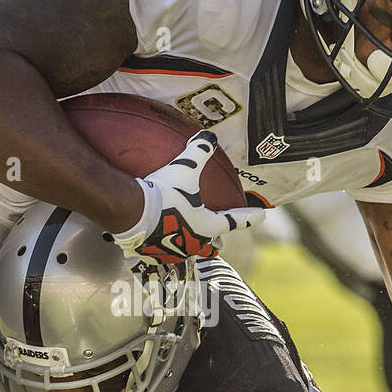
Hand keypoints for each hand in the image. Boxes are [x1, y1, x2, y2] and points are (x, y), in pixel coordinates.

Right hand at [112, 131, 263, 263]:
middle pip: (210, 245)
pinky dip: (162, 246)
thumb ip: (199, 152)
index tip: (261, 215)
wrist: (130, 212)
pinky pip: (161, 252)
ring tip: (186, 239)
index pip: (234, 221)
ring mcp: (172, 252)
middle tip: (219, 239)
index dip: (248, 217)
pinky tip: (156, 240)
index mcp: (206, 226)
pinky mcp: (151, 255)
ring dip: (188, 244)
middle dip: (215, 241)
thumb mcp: (184, 169)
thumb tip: (209, 136)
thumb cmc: (164, 194)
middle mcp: (192, 244)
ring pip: (186, 251)